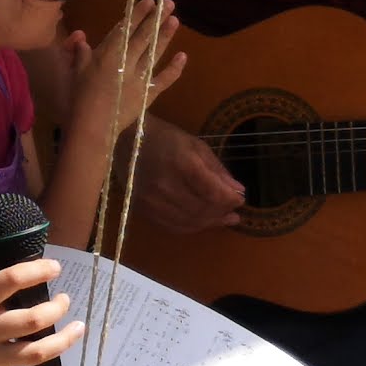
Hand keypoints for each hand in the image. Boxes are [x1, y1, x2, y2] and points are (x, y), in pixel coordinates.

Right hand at [73, 0, 188, 129]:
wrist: (92, 126)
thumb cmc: (80, 97)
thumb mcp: (75, 69)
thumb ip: (79, 50)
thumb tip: (80, 34)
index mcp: (108, 54)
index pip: (125, 29)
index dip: (138, 14)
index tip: (149, 1)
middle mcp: (127, 62)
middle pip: (144, 37)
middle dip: (156, 19)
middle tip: (169, 3)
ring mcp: (140, 78)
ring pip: (155, 53)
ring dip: (166, 36)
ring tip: (176, 20)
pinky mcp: (148, 94)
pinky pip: (163, 80)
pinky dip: (174, 69)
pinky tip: (183, 56)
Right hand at [132, 122, 246, 235]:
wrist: (125, 142)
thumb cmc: (165, 139)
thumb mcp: (196, 146)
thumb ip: (217, 170)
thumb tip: (238, 191)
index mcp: (182, 163)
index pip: (213, 192)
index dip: (231, 200)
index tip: (240, 199)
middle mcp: (166, 185)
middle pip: (202, 210)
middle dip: (222, 213)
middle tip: (234, 214)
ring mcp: (152, 201)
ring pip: (189, 222)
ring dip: (209, 223)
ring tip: (223, 220)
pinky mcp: (143, 210)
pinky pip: (172, 227)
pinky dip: (191, 227)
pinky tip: (202, 222)